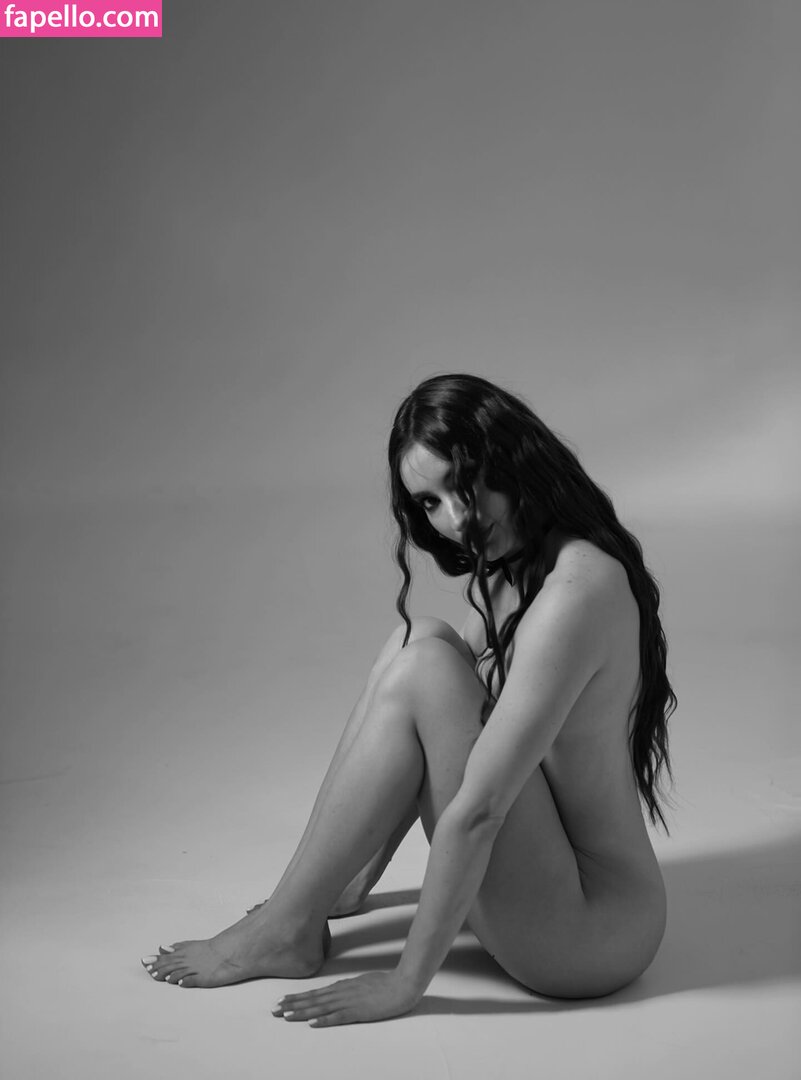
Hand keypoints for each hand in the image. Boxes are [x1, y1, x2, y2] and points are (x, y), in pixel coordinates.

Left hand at [271, 970, 421, 1026]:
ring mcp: (349, 1002)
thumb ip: (347, 988)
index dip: (297, 997)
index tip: (281, 1000)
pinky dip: (324, 1020)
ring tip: (285, 1016)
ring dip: (302, 1012)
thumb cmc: (385, 983)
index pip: (315, 993)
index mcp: (342, 987)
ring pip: (320, 1008)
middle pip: (312, 1000)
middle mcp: (341, 993)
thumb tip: (334, 992)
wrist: (403, 983)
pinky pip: (338, 1017)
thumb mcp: (361, 983)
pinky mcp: (359, 1011)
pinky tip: (312, 1023)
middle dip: (292, 1005)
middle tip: (274, 1010)